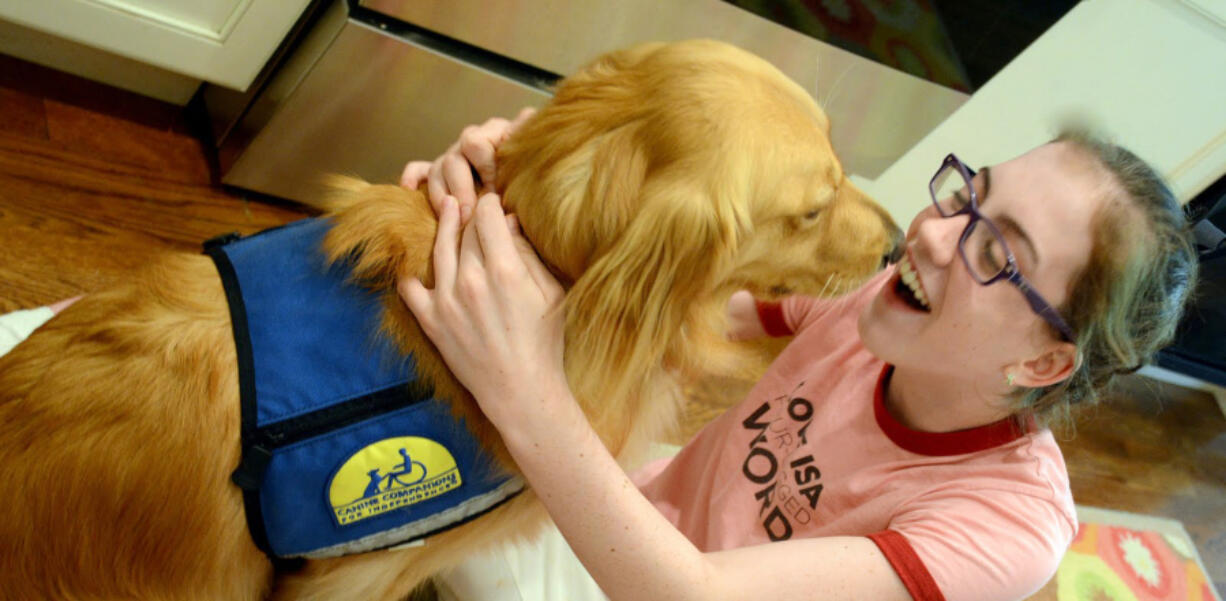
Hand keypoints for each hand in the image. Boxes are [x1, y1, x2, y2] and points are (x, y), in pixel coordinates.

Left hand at [399, 193, 566, 424]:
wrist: (520, 391)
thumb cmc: (544, 343)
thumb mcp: (551, 293)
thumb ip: (528, 254)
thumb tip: (509, 222)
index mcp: (505, 270)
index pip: (488, 215)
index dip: (491, 204)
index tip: (494, 204)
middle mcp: (471, 280)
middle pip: (465, 229)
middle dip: (472, 216)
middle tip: (476, 211)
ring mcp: (446, 300)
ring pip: (439, 247)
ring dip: (444, 226)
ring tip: (448, 210)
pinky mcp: (430, 320)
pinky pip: (409, 286)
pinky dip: (412, 272)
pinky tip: (419, 262)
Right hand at [400, 107, 536, 223]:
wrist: (532, 186)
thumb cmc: (534, 178)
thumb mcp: (534, 163)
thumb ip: (528, 147)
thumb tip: (526, 119)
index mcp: (497, 133)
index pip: (475, 143)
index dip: (484, 170)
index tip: (496, 194)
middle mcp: (473, 141)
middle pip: (453, 158)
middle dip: (462, 189)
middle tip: (470, 215)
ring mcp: (455, 155)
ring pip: (437, 168)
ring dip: (442, 194)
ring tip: (452, 216)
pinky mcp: (441, 170)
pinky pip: (419, 169)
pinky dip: (412, 178)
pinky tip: (408, 191)